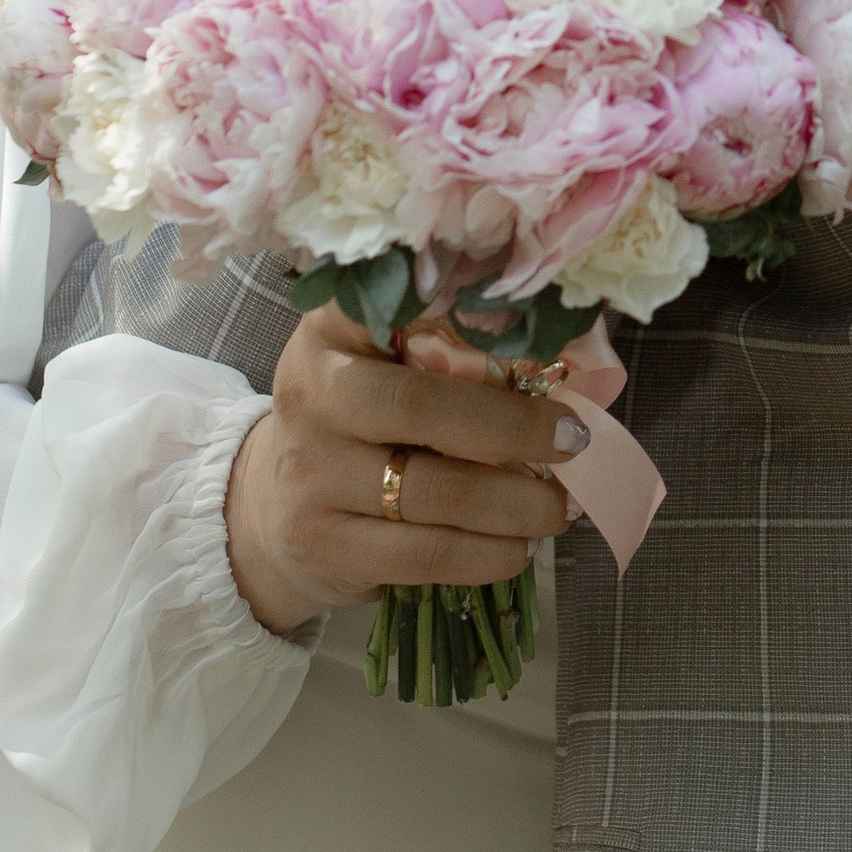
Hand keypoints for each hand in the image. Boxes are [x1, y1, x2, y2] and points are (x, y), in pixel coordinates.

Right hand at [224, 308, 580, 639]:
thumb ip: (456, 348)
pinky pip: (426, 554)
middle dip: (515, 426)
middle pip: (423, 404)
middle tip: (574, 439)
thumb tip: (580, 359)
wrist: (271, 511)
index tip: (541, 329)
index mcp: (332, 325)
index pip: (393, 298)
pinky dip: (490, 553)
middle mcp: (311, 389)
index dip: (469, 310)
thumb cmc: (361, 423)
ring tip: (561, 507)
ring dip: (517, 503)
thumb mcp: (386, 365)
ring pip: (434, 491)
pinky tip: (522, 546)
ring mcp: (310, 471)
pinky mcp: (323, 543)